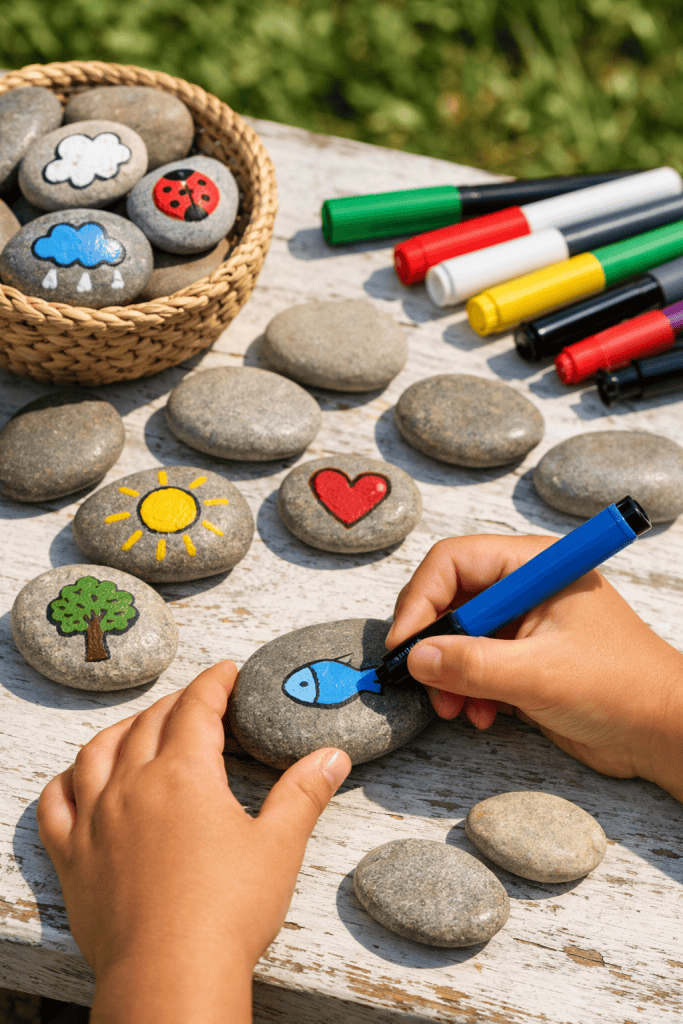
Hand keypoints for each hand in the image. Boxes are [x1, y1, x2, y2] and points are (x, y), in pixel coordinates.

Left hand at [37, 661, 350, 1023]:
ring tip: (140, 726)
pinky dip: (65, 781)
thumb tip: (331, 758)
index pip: (197, 708)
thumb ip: (303, 794)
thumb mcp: (278, 847)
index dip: (213, 683)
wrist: (171, 976)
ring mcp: (97, 820)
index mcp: (184, 776)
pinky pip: (55, 804)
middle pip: (149, 723)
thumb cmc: (225, 914)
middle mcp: (134, 786)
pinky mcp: (74, 857)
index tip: (226, 672)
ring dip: (122, 729)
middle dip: (175, 703)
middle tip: (196, 701)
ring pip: (98, 752)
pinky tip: (76, 778)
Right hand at [386, 534, 682, 799]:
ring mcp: (523, 623)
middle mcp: (524, 587)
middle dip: (434, 644)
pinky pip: (473, 665)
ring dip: (447, 674)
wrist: (662, 733)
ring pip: (457, 636)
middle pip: (450, 598)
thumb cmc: (624, 687)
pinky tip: (481, 715)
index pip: (454, 561)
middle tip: (423, 682)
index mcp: (534, 566)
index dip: (421, 599)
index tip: (404, 644)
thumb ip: (473, 665)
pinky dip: (467, 690)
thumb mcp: (541, 674)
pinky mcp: (522, 658)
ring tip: (455, 708)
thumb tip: (415, 657)